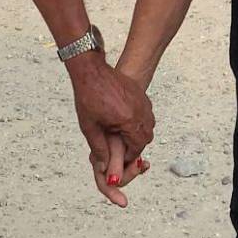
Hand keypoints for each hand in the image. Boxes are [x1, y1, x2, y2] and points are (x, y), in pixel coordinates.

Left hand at [71, 57, 154, 207]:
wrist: (91, 71)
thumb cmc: (89, 97)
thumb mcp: (90, 127)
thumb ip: (99, 149)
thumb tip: (104, 166)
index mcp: (129, 120)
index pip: (138, 147)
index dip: (130, 156)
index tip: (121, 158)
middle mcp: (140, 110)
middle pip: (147, 136)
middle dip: (137, 145)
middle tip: (124, 148)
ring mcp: (142, 100)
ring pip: (149, 124)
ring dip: (139, 132)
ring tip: (124, 134)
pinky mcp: (140, 93)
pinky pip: (146, 112)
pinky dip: (139, 120)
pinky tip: (125, 120)